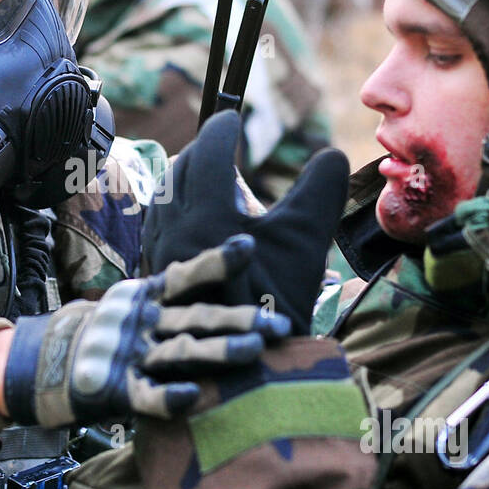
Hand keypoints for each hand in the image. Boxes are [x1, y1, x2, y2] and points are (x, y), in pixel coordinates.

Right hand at [1, 235, 290, 426]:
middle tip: (278, 324)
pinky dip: (167, 397)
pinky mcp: (119, 390)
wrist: (51, 364)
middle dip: (237, 319)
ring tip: (253, 350)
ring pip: (180, 352)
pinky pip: (147, 395)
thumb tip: (238, 266)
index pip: (187, 276)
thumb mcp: (141, 306)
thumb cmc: (115, 335)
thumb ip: (178, 294)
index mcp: (149, 297)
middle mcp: (143, 321)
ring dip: (217, 351)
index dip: (216, 262)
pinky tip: (190, 397)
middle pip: (196, 318)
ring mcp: (130, 355)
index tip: (249, 247)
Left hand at [142, 111, 349, 333]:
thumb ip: (320, 189)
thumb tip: (331, 154)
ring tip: (209, 183)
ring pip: (163, 203)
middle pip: (178, 173)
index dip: (221, 130)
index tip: (232, 118)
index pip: (206, 153)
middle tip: (221, 146)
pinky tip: (196, 226)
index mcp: (204, 213)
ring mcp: (159, 258)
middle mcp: (171, 231)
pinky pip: (159, 232)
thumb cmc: (277, 303)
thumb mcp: (307, 240)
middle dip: (200, 153)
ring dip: (184, 185)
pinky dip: (177, 215)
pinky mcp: (158, 280)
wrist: (245, 371)